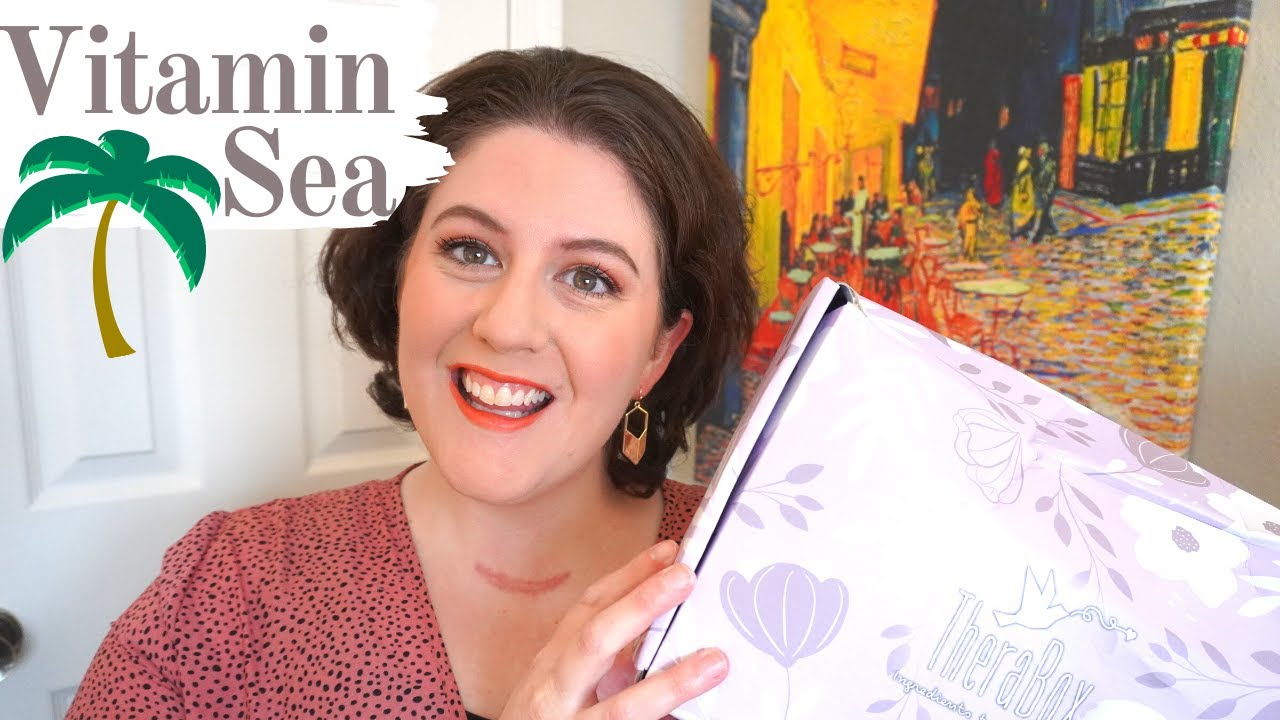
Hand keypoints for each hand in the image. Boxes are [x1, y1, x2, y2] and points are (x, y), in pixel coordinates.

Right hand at [499, 539, 728, 719]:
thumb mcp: (563, 685)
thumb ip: (605, 661)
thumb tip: (662, 636)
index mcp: (552, 665)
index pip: (589, 608)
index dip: (628, 576)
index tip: (666, 552)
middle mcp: (552, 693)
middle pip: (595, 642)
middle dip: (641, 606)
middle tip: (686, 578)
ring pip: (620, 709)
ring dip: (671, 684)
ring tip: (714, 663)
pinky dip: (661, 718)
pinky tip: (687, 717)